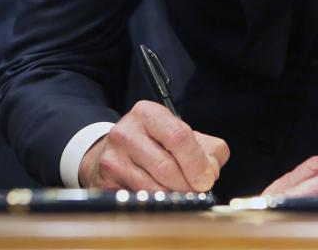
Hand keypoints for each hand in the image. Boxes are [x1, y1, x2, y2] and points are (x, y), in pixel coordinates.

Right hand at [78, 101, 229, 191]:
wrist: (114, 150)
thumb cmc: (154, 141)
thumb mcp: (181, 133)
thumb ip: (207, 148)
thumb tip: (211, 172)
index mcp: (148, 113)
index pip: (178, 137)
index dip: (196, 162)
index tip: (207, 179)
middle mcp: (127, 133)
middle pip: (165, 166)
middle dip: (187, 184)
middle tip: (197, 190)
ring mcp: (113, 158)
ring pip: (152, 187)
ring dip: (173, 195)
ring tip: (182, 193)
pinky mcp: (106, 182)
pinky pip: (139, 199)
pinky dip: (157, 203)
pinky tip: (163, 197)